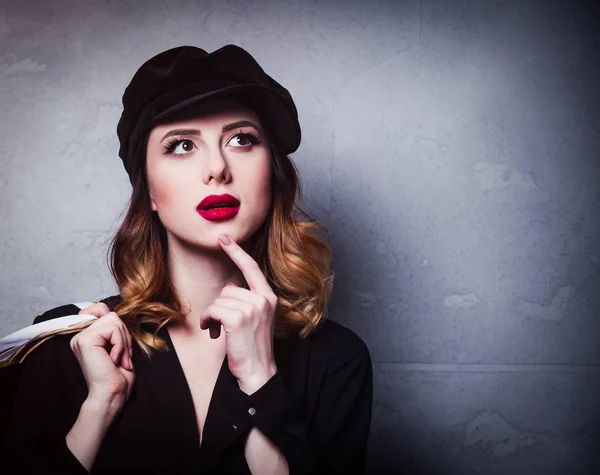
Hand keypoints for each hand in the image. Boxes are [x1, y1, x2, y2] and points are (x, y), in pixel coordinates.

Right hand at [70, 302, 134, 410]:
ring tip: (118, 359)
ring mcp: (80, 337)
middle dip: (124, 336)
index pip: (100, 309)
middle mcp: (80, 335)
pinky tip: (113, 360)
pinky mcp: (85, 340)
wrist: (112, 394)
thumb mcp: (118, 345)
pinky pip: (113, 329)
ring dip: (123, 341)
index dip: (116, 323)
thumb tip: (115, 313)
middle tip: (122, 357)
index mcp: (86, 336)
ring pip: (114, 320)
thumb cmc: (117, 375)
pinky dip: (120, 345)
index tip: (119, 345)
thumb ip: (114, 328)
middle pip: (112, 315)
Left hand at [199, 234, 277, 393]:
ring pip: (219, 300)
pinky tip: (214, 333)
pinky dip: (209, 321)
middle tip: (221, 326)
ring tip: (219, 332)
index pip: (252, 268)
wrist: (258, 371)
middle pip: (228, 289)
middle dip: (220, 307)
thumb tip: (230, 288)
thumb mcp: (255, 319)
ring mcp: (252, 308)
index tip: (224, 238)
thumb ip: (246, 299)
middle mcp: (263, 299)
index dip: (237, 252)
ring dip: (213, 317)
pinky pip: (213, 310)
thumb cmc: (252, 346)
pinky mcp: (238, 318)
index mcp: (269, 297)